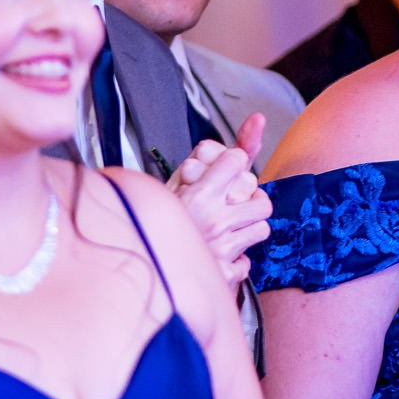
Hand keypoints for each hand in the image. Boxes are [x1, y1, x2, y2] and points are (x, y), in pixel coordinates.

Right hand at [166, 115, 270, 287]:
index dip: (235, 164)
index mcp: (198, 194)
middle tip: (232, 203)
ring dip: (248, 227)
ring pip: (262, 227)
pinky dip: (236, 260)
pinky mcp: (224, 274)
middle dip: (249, 199)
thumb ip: (208, 158)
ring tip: (229, 227)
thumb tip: (252, 124)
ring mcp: (221, 248)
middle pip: (261, 197)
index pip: (238, 160)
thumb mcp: (174, 182)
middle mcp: (214, 219)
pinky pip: (246, 262)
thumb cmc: (152, 224)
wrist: (137, 265)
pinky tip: (219, 254)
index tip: (228, 170)